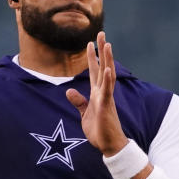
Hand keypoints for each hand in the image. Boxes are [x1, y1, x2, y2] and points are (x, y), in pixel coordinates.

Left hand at [65, 32, 129, 156]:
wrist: (109, 146)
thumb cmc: (100, 131)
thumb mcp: (84, 114)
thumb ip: (78, 101)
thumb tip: (69, 91)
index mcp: (97, 93)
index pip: (95, 71)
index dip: (92, 57)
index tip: (91, 42)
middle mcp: (102, 92)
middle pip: (102, 67)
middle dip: (101, 50)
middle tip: (101, 33)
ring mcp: (105, 98)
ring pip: (107, 75)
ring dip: (107, 59)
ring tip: (107, 44)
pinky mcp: (106, 107)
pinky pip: (107, 91)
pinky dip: (108, 80)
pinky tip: (108, 69)